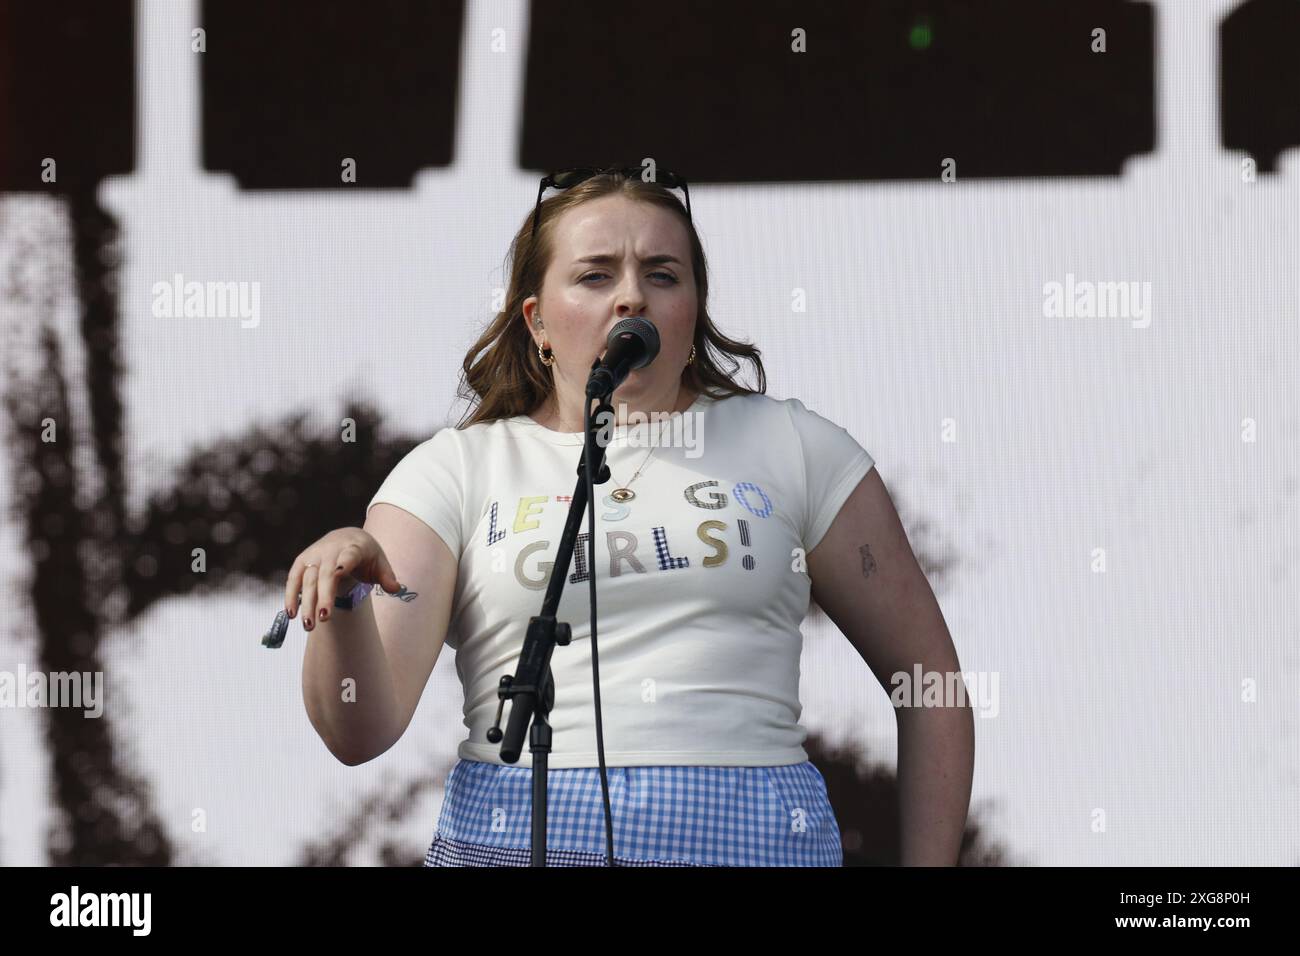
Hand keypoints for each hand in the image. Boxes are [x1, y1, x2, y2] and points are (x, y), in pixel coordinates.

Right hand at [284, 527, 401, 630]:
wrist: (346, 536)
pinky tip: (291, 613)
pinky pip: (294, 578)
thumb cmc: (365, 554)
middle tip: (323, 620)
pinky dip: (291, 595)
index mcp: (354, 548)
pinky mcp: (303, 561)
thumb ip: (387, 576)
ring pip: (308, 578)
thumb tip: (395, 589)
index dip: (343, 563)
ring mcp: (315, 555)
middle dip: (323, 597)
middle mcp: (331, 550)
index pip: (348, 556)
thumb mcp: (380, 562)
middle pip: (326, 574)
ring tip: (308, 624)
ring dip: (306, 602)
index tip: (338, 573)